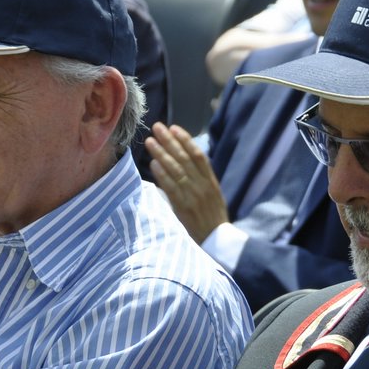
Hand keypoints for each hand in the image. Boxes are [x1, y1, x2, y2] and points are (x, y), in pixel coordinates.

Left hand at [145, 122, 228, 242]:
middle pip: (185, 158)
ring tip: (150, 141)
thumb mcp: (212, 195)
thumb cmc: (212, 218)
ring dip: (162, 154)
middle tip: (157, 127)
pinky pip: (172, 188)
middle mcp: (203, 185)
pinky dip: (162, 174)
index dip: (186, 140)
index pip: (198, 155)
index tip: (174, 128)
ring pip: (176, 170)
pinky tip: (154, 164)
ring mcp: (194, 196)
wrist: (217, 241)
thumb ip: (200, 180)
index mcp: (211, 181)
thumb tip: (181, 164)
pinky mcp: (184, 208)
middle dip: (170, 141)